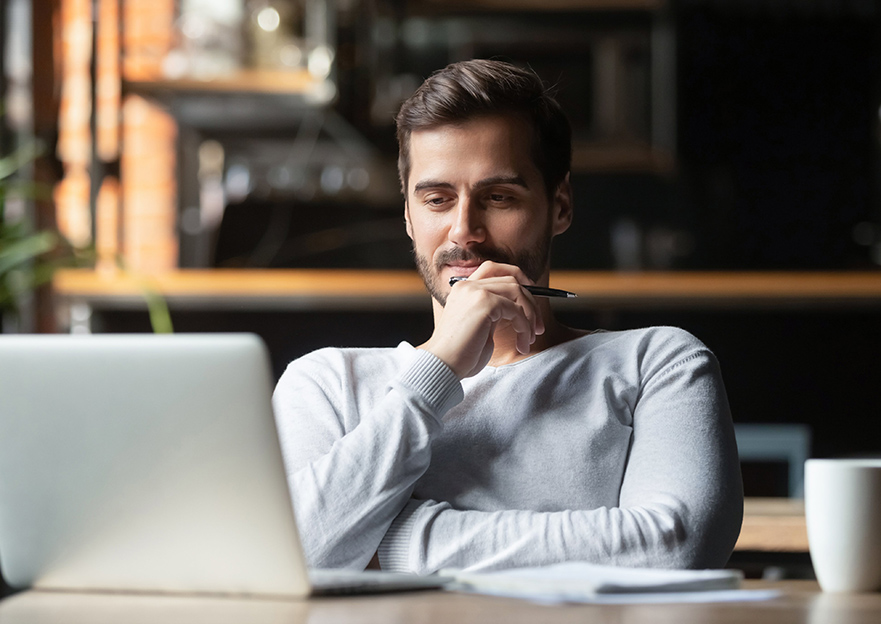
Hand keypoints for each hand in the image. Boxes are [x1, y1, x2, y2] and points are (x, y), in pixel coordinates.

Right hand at [420, 261, 544, 378]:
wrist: (443, 366)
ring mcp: (475, 291)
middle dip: (531, 302)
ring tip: (529, 338)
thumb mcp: (480, 326)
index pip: (494, 269)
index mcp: (463, 289)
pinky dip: (524, 327)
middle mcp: (468, 285)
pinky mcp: (484, 302)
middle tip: (538, 327)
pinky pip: (516, 310)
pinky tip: (522, 343)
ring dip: (531, 316)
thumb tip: (520, 309)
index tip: (531, 298)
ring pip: (517, 291)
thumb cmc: (460, 354)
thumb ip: (494, 312)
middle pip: (511, 279)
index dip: (518, 278)